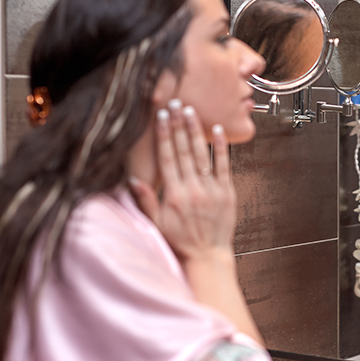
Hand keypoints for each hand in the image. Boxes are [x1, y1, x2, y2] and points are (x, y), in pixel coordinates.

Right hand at [130, 99, 236, 262]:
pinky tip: (218, 130)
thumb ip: (145, 200)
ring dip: (196, 131)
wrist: (206, 256)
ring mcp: (211, 190)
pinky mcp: (227, 192)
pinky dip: (221, 147)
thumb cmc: (180, 241)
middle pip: (184, 151)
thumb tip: (132, 178)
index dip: (163, 135)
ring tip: (191, 111)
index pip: (167, 158)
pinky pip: (224, 166)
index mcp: (173, 195)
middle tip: (175, 104)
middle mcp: (192, 189)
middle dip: (178, 125)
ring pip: (202, 155)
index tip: (161, 117)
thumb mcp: (156, 223)